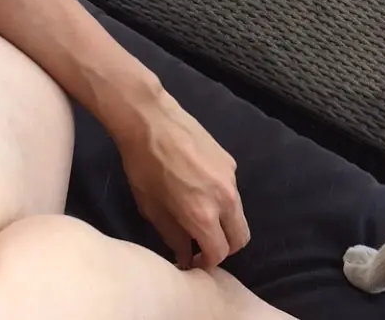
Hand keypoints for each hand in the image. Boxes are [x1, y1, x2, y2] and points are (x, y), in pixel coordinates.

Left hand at [114, 91, 249, 269]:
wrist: (152, 120)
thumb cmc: (143, 166)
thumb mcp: (152, 208)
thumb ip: (173, 237)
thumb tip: (186, 255)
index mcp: (203, 214)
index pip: (219, 253)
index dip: (206, 263)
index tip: (192, 260)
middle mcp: (225, 198)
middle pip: (240, 237)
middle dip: (224, 247)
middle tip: (202, 243)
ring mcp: (231, 177)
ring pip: (239, 213)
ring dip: (224, 222)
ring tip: (200, 214)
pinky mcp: (230, 160)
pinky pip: (232, 190)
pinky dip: (222, 198)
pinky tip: (199, 186)